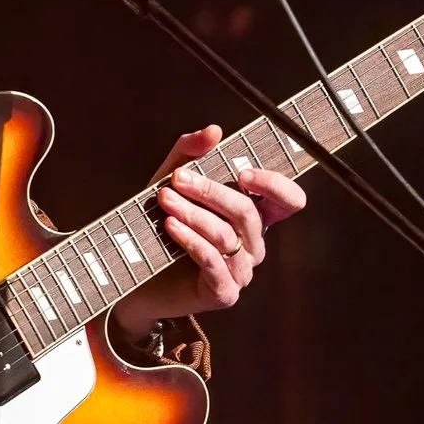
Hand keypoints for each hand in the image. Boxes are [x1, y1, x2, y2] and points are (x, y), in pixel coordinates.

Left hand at [112, 125, 305, 341]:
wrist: (135, 278)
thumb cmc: (158, 227)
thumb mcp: (170, 182)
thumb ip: (190, 154)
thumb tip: (214, 130)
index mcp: (253, 217)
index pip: (288, 200)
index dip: (275, 185)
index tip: (242, 172)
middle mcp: (253, 245)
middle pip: (248, 213)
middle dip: (211, 192)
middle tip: (178, 179)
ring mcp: (241, 271)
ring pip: (228, 236)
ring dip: (194, 214)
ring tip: (165, 200)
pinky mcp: (223, 293)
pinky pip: (213, 262)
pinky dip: (191, 240)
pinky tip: (170, 225)